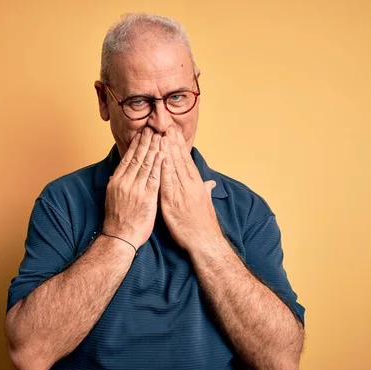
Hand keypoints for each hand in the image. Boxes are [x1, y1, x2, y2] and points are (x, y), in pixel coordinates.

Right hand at [103, 127, 164, 249]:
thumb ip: (117, 184)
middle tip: (152, 128)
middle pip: (137, 157)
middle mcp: (125, 182)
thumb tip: (116, 174)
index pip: (127, 158)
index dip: (136, 145)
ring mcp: (135, 189)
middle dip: (146, 141)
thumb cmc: (117, 220)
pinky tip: (163, 154)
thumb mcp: (112, 198)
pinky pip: (154, 177)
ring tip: (160, 136)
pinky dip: (159, 165)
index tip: (142, 134)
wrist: (120, 238)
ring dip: (154, 148)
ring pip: (146, 164)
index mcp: (116, 181)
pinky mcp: (146, 197)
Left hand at [159, 129, 221, 250]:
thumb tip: (210, 183)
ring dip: (168, 151)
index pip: (187, 161)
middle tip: (167, 126)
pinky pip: (167, 184)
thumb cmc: (204, 225)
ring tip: (162, 136)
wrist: (205, 241)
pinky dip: (164, 170)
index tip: (174, 133)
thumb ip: (205, 190)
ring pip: (174, 168)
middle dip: (173, 142)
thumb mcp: (206, 204)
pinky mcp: (173, 203)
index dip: (180, 146)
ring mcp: (182, 193)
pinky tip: (160, 159)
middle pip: (180, 160)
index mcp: (197, 185)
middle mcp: (190, 186)